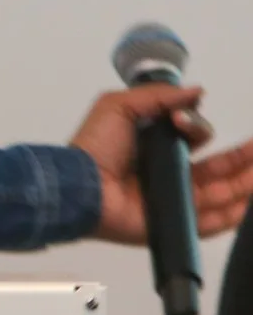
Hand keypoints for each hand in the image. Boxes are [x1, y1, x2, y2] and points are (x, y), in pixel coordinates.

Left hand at [70, 83, 252, 244]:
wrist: (80, 184)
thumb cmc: (95, 147)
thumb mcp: (118, 107)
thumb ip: (158, 96)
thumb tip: (198, 91)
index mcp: (158, 149)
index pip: (195, 139)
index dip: (196, 128)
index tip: (177, 122)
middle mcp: (168, 175)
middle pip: (217, 168)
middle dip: (241, 159)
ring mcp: (173, 201)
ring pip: (221, 193)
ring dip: (245, 183)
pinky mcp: (172, 223)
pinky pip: (209, 223)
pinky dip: (232, 215)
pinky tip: (248, 204)